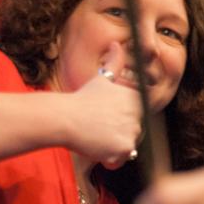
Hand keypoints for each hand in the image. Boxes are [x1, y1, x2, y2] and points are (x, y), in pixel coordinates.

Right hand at [64, 41, 141, 166]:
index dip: (124, 120)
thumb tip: (116, 43)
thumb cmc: (80, 99)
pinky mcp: (124, 147)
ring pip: (127, 148)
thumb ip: (114, 62)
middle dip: (117, 135)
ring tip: (96, 136)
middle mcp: (139, 114)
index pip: (140, 117)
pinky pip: (119, 161)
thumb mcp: (101, 78)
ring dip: (112, 147)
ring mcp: (132, 131)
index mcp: (137, 99)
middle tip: (98, 127)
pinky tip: (96, 148)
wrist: (63, 117)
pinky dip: (108, 160)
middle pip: (134, 134)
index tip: (109, 119)